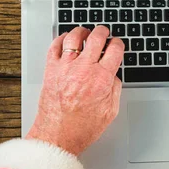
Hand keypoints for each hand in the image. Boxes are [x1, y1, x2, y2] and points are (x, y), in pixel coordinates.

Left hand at [26, 26, 123, 154]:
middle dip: (103, 31)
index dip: (118, 44)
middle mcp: (84, 69)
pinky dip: (61, 39)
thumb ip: (115, 89)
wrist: (57, 137)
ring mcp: (66, 67)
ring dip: (82, 31)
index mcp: (102, 79)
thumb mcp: (110, 111)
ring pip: (74, 37)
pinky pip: (55, 46)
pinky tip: (65, 39)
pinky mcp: (51, 70)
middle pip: (96, 37)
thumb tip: (114, 76)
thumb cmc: (81, 128)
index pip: (115, 50)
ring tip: (84, 32)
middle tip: (103, 31)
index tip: (117, 44)